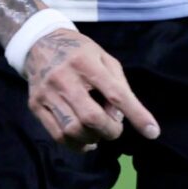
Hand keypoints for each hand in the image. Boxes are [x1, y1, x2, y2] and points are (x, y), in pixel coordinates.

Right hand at [21, 29, 160, 150]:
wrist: (38, 43)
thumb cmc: (79, 52)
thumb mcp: (104, 58)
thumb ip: (118, 85)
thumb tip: (120, 117)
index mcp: (86, 62)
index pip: (115, 93)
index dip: (136, 114)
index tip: (152, 132)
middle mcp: (64, 78)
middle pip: (92, 117)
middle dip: (111, 131)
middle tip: (115, 128)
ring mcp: (47, 93)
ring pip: (73, 130)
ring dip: (93, 138)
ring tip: (98, 133)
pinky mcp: (35, 105)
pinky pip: (57, 135)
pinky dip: (76, 145)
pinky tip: (85, 141)